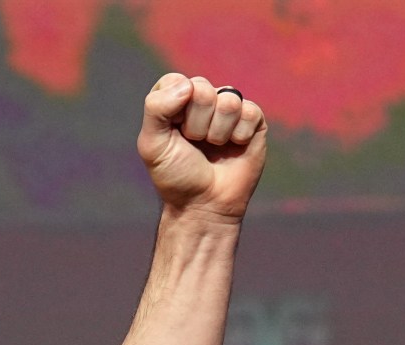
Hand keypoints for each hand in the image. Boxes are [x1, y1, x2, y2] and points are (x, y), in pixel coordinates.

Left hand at [137, 74, 266, 219]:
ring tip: (213, 147)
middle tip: (194, 143)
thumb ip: (156, 108)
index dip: (174, 108)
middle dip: (195, 123)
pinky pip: (250, 111)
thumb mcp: (152, 145)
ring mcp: (228, 109)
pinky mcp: (253, 120)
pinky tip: (234, 147)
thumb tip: (188, 85)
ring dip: (217, 132)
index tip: (173, 131)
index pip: (176, 80)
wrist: (204, 205)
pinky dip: (239, 136)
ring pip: (228, 100)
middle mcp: (203, 100)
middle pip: (202, 88)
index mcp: (176, 101)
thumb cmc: (175, 176)